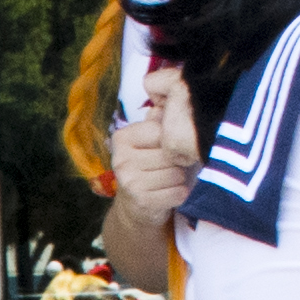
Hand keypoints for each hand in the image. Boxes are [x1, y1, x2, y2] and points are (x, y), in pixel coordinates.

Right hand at [110, 64, 201, 214]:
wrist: (137, 210)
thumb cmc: (151, 169)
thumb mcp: (152, 141)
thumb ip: (160, 119)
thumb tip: (174, 89)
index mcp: (122, 138)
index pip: (161, 130)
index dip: (172, 140)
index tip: (167, 148)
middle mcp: (120, 158)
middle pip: (170, 153)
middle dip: (177, 162)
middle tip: (169, 168)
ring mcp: (128, 181)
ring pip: (176, 173)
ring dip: (179, 179)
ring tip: (168, 181)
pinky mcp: (141, 201)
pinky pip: (177, 192)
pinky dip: (179, 194)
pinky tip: (169, 194)